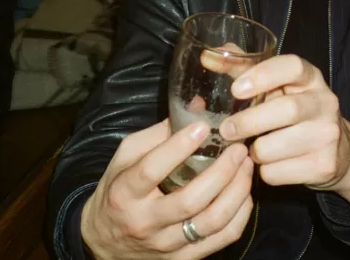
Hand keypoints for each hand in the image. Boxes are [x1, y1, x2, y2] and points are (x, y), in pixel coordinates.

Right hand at [80, 119, 253, 259]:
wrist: (102, 241)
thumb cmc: (119, 188)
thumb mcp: (126, 155)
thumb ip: (159, 132)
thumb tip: (197, 104)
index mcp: (125, 192)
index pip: (152, 169)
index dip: (179, 147)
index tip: (203, 127)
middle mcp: (145, 222)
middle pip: (190, 201)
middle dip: (222, 172)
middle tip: (238, 148)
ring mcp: (165, 245)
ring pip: (210, 223)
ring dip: (236, 192)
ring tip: (246, 166)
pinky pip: (219, 240)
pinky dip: (239, 216)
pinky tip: (244, 194)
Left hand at [219, 55, 349, 213]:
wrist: (338, 151)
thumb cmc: (294, 112)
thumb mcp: (277, 87)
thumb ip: (243, 69)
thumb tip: (207, 56)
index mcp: (311, 77)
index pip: (293, 66)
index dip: (264, 75)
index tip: (236, 89)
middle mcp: (325, 102)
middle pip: (286, 109)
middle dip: (248, 122)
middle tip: (226, 130)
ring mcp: (327, 135)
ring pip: (274, 147)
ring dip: (254, 151)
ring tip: (253, 147)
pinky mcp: (323, 166)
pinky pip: (277, 173)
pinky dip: (264, 171)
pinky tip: (270, 164)